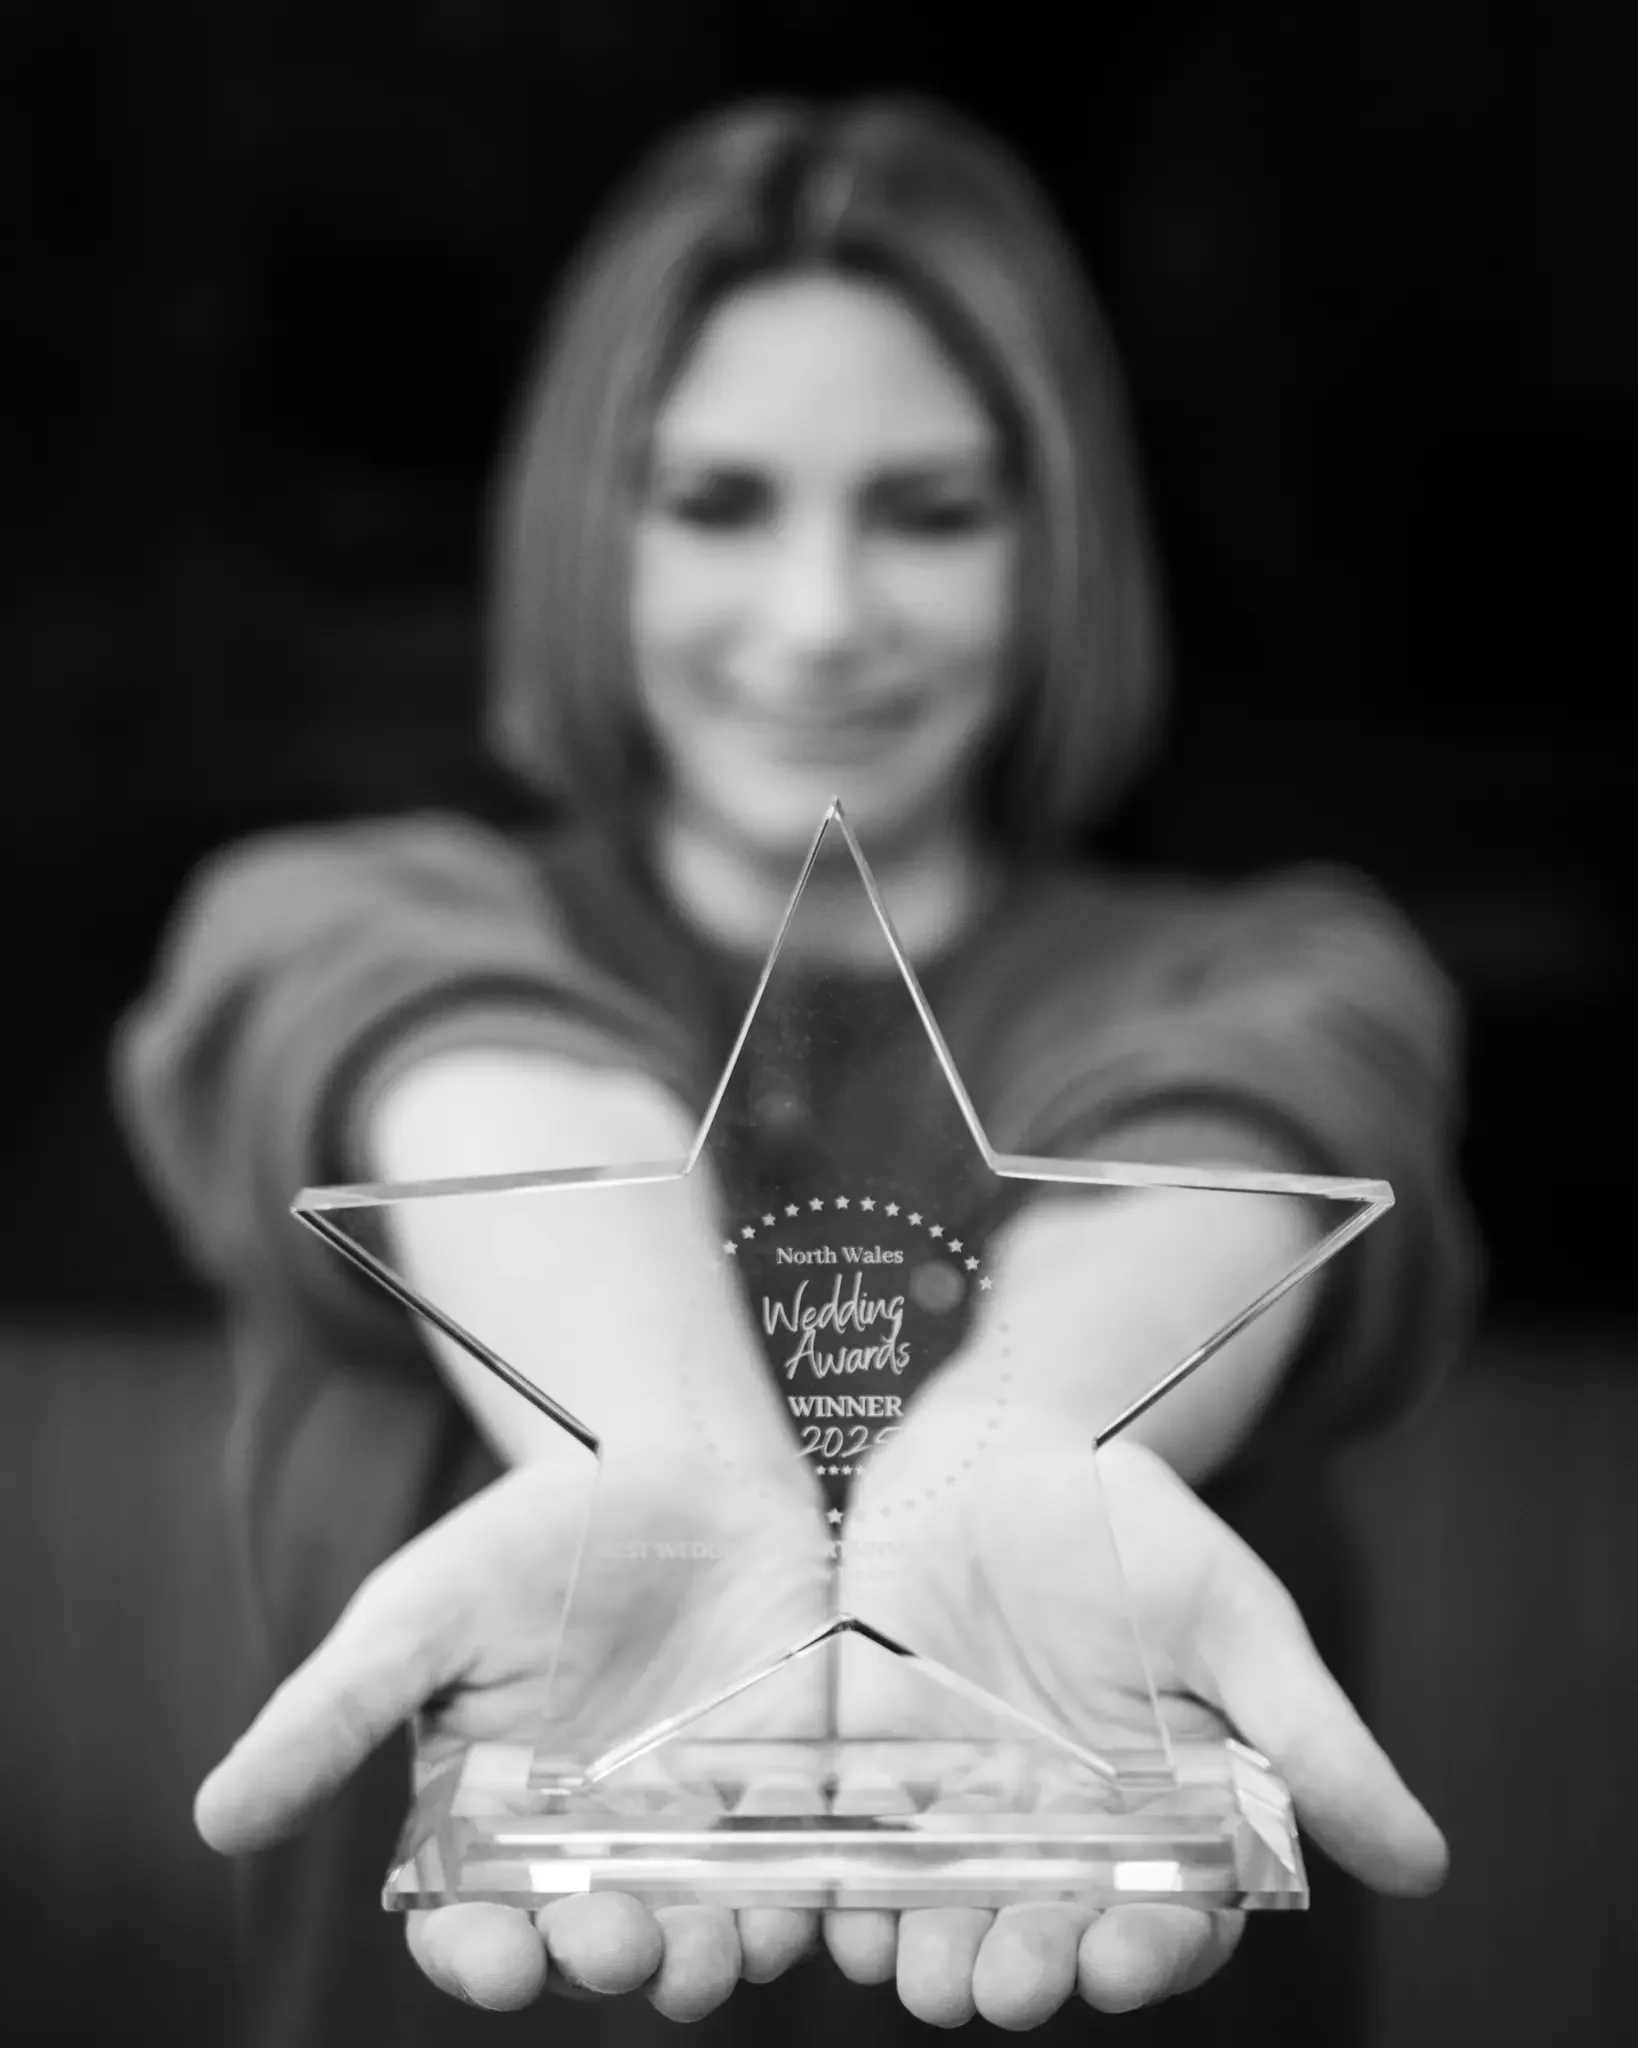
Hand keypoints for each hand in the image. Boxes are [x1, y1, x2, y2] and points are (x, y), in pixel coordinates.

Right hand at [196, 1453, 833, 2018]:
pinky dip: (802, 1897)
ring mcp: (693, 1830)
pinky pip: (796, 1869)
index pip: (473, 1929)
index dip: (479, 1959)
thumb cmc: (527, 1540)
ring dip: (700, 1959)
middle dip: (599, 1958)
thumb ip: (330, 1716)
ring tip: (701, 1943)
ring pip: (699, 1934)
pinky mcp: (782, 1792)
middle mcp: (593, 1851)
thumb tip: (212, 1819)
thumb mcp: (420, 1615)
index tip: (490, 1955)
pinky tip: (800, 1895)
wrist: (671, 1463)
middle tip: (612, 1936)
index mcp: (492, 1829)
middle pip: (590, 1948)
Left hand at [820, 1420, 1447, 2025]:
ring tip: (917, 1964)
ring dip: (928, 1948)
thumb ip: (1310, 1740)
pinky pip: (856, 1848)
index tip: (1124, 1957)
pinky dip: (841, 1880)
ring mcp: (965, 1816)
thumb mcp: (1233, 1619)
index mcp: (1165, 1827)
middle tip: (1007, 1979)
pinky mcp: (876, 1776)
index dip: (1150, 1949)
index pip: (1169, 1921)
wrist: (1005, 1458)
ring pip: (946, 1915)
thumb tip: (1426, 1865)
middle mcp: (1063, 1844)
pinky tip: (833, 1898)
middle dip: (1026, 1967)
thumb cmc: (1141, 1538)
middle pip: (1047, 1937)